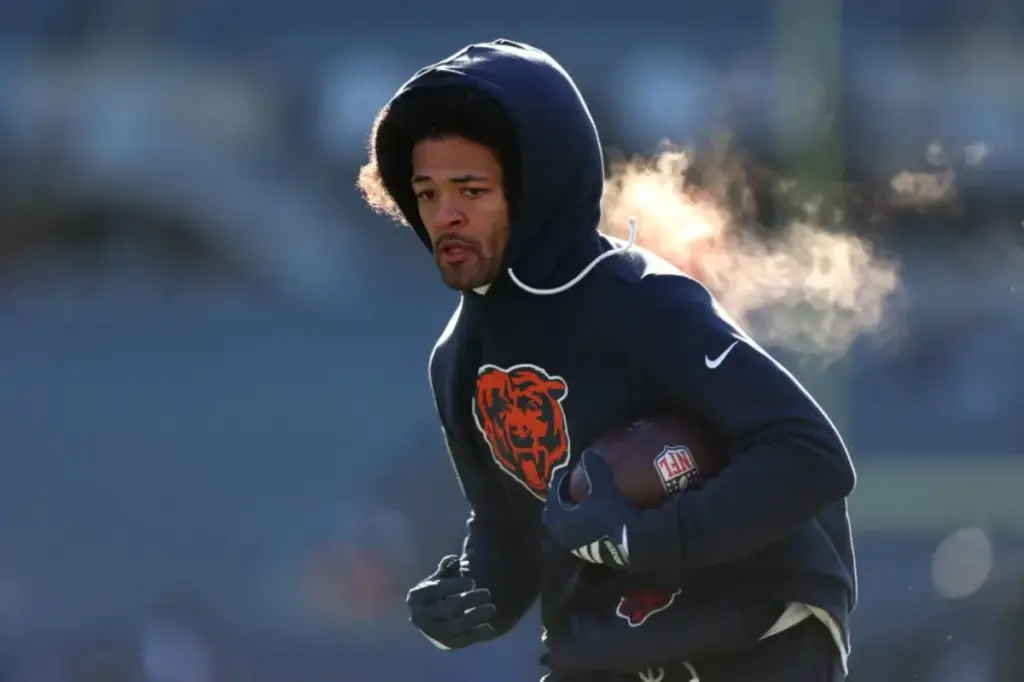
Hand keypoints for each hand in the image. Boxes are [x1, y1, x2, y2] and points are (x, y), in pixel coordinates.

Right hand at [406, 555, 496, 649]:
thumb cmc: (443, 589)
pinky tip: (489, 628)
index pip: (434, 590)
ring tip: (492, 608)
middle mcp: (419, 617)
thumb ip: (447, 567)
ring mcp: (432, 633)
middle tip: (488, 593)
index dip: (454, 585)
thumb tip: (453, 560)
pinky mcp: (445, 644)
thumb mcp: (444, 575)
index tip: (472, 581)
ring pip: (453, 627)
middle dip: (467, 600)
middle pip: (444, 609)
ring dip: (474, 617)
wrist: (442, 614)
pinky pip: (461, 641)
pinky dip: (475, 635)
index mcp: (415, 597)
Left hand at [543, 450, 641, 569]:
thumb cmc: (613, 513)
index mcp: (560, 517)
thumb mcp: (603, 486)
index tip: (565, 472)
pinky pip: (575, 536)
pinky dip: (578, 526)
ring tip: (579, 503)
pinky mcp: (587, 554)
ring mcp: (573, 546)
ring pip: (563, 528)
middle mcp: (562, 534)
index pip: (552, 496)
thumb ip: (594, 468)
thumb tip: (588, 454)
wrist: (633, 543)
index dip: (558, 482)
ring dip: (568, 515)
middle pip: (552, 515)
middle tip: (568, 488)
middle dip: (558, 501)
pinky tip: (591, 519)